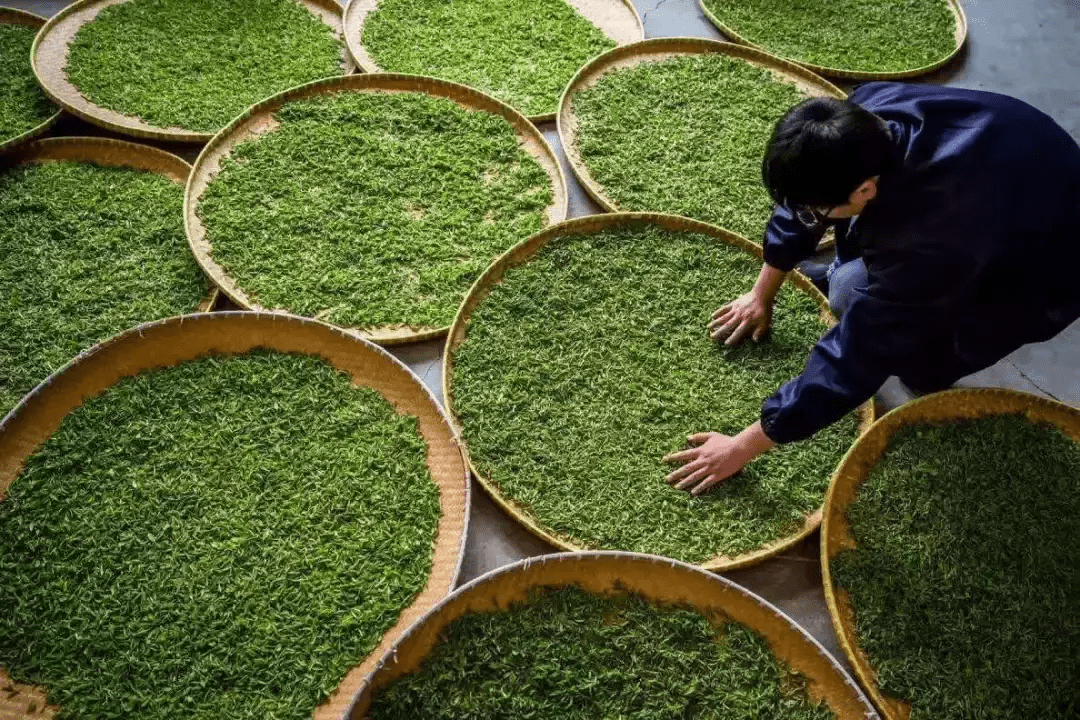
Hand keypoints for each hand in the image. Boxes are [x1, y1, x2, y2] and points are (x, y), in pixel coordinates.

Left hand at [662, 423, 776, 495]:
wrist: (739, 448)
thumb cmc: (726, 441)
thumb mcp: (711, 435)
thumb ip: (698, 437)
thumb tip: (687, 438)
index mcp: (700, 451)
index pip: (683, 455)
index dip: (673, 457)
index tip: (664, 460)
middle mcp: (703, 460)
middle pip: (686, 468)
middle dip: (675, 474)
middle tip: (666, 479)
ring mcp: (710, 469)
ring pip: (694, 477)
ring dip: (684, 482)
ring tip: (676, 487)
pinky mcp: (717, 475)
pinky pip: (706, 483)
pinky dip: (699, 488)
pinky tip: (693, 492)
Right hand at [708, 291, 771, 345]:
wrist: (762, 295)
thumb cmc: (764, 310)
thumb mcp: (765, 322)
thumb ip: (760, 331)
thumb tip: (755, 340)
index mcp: (747, 322)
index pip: (738, 332)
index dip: (732, 338)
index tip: (726, 343)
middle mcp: (739, 316)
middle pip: (727, 325)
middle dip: (719, 332)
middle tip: (711, 337)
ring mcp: (736, 310)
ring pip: (724, 317)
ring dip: (715, 322)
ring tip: (708, 327)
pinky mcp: (734, 304)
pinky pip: (724, 308)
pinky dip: (718, 312)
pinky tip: (712, 316)